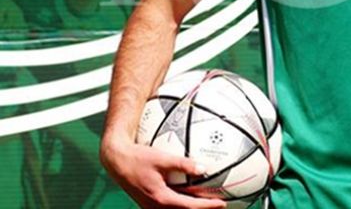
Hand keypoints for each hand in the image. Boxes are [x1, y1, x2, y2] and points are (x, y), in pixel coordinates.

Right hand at [100, 136, 225, 207]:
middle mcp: (155, 206)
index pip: (189, 207)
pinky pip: (168, 206)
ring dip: (191, 208)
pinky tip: (189, 194)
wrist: (116, 161)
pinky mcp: (148, 202)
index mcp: (160, 198)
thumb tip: (204, 168)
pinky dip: (181, 204)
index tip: (222, 203)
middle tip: (219, 204)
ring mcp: (150, 206)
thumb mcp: (162, 158)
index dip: (207, 206)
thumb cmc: (138, 157)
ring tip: (207, 202)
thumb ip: (183, 163)